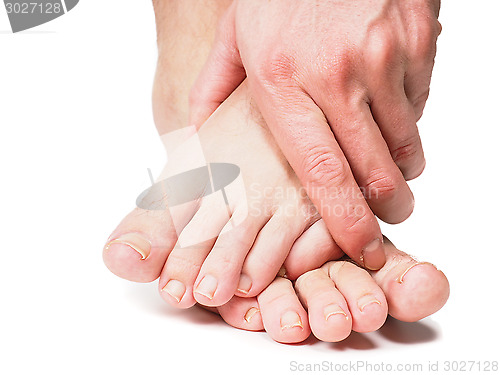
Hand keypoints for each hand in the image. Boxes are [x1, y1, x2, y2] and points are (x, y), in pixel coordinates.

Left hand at [189, 0, 440, 269]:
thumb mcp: (235, 36)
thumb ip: (212, 91)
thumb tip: (197, 138)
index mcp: (284, 81)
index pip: (323, 174)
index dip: (346, 221)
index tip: (361, 246)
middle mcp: (336, 73)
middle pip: (374, 170)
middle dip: (388, 205)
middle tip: (389, 214)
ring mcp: (382, 55)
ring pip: (405, 140)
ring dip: (400, 163)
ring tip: (387, 161)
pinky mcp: (416, 39)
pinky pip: (420, 102)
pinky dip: (408, 118)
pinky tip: (387, 105)